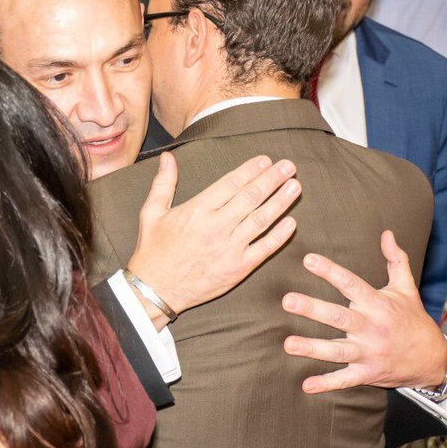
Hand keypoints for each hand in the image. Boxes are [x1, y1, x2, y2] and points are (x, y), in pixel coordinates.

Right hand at [126, 152, 299, 327]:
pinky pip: (263, 249)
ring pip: (261, 220)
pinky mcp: (238, 269)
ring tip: (295, 187)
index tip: (266, 160)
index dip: (250, 170)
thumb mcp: (151, 213)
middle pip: (251, 197)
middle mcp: (216, 226)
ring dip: (281, 202)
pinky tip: (291, 222)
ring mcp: (229, 249)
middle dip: (272, 179)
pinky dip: (279, 236)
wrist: (155, 290)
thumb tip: (167, 157)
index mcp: (197, 210)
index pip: (231, 184)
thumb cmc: (153, 250)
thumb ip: (163, 183)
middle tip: (288, 166)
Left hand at [282, 230, 446, 391]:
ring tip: (288, 344)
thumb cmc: (412, 319)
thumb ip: (396, 260)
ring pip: (337, 351)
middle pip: (339, 317)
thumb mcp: (407, 288)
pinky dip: (327, 384)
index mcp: (378, 304)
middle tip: (287, 300)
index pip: (351, 284)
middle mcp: (372, 328)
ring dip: (312, 348)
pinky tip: (306, 385)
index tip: (308, 259)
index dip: (330, 271)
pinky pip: (345, 380)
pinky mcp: (367, 374)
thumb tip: (388, 233)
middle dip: (313, 309)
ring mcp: (369, 353)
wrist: (432, 360)